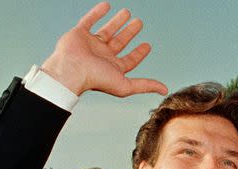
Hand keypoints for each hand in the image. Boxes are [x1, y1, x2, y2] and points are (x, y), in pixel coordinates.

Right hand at [41, 2, 166, 96]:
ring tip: (127, 12)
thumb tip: (165, 90)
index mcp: (112, 68)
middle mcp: (102, 56)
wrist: (71, 70)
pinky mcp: (79, 34)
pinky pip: (89, 21)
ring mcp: (90, 44)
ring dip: (117, 22)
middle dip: (130, 33)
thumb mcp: (126, 85)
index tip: (147, 45)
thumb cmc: (97, 79)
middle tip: (139, 22)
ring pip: (107, 30)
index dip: (139, 53)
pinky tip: (107, 5)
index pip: (129, 60)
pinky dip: (97, 13)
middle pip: (119, 43)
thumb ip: (145, 85)